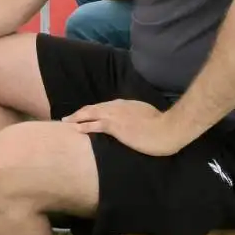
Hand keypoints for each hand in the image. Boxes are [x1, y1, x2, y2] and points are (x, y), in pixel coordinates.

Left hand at [61, 100, 186, 156]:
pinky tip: (75, 130)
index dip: (93, 111)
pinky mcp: (115, 126)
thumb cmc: (162, 125)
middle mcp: (117, 107)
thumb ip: (138, 116)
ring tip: (66, 122)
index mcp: (125, 104)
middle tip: (68, 118)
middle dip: (80, 113)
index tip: (85, 114)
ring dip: (76, 118)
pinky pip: (94, 125)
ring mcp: (115, 116)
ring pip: (90, 114)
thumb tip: (135, 121)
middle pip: (93, 108)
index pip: (104, 107)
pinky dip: (83, 126)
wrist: (168, 128)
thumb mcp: (148, 116)